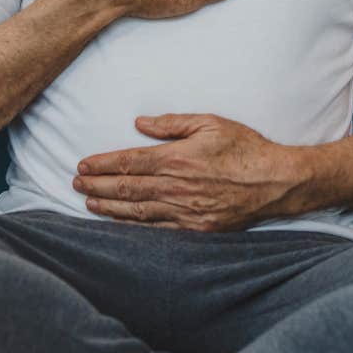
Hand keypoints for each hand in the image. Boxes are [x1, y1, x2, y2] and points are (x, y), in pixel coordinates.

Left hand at [73, 114, 303, 231]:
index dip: (102, 164)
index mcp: (177, 159)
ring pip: (137, 211)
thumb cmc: (245, 148)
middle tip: (75, 183)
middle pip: (127, 188)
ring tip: (88, 202)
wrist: (276, 182)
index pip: (129, 162)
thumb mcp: (210, 123)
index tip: (83, 164)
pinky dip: (133, 226)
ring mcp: (185, 211)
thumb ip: (172, 123)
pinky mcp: (196, 229)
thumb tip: (140, 123)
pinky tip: (118, 222)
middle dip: (97, 185)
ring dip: (108, 207)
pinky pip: (157, 229)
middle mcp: (177, 187)